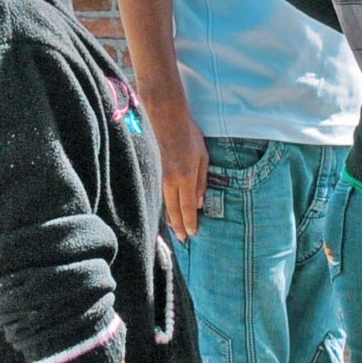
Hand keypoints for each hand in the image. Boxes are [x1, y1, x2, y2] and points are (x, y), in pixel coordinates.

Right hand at [152, 104, 210, 240]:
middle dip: (179, 226)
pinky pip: (163, 196)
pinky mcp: (159, 174)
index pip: (187, 207)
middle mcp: (171, 182)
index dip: (190, 222)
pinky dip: (167, 208)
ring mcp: (162, 178)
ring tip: (176, 231)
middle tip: (184, 240)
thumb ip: (201, 181)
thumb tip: (199, 202)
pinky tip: (169, 213)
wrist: (167, 122)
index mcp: (185, 178)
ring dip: (172, 219)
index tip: (193, 234)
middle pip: (174, 210)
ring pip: (167, 205)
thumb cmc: (190, 137)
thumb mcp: (203, 157)